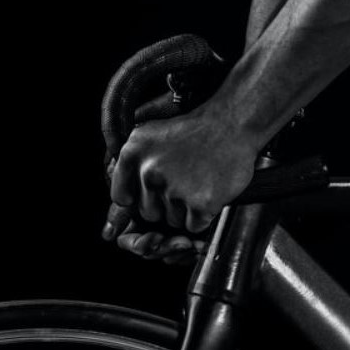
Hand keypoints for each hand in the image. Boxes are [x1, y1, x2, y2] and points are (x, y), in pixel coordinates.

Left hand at [103, 105, 259, 262]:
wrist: (231, 124)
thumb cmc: (193, 131)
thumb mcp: (149, 134)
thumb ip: (129, 164)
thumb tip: (118, 200)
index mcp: (132, 153)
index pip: (122, 197)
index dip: (139, 198)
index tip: (153, 191)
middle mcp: (149, 172)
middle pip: (149, 212)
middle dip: (166, 204)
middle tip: (184, 181)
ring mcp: (174, 189)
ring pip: (172, 220)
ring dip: (186, 210)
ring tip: (198, 182)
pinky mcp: (200, 203)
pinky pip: (193, 226)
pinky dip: (203, 215)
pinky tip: (209, 192)